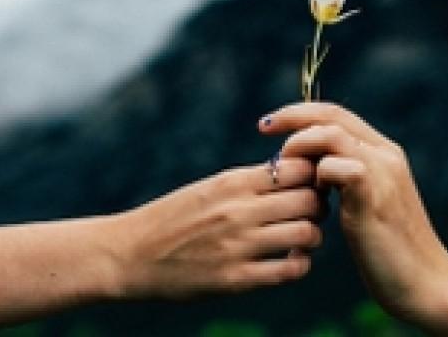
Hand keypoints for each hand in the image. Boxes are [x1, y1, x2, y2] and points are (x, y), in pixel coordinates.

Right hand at [103, 158, 322, 300]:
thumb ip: (249, 182)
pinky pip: (289, 271)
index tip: (310, 184)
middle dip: (319, 206)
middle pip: (310, 200)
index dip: (314, 176)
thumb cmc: (172, 218)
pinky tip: (290, 261)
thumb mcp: (209, 187)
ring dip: (312, 236)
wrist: (128, 254)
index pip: (299, 168)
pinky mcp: (235, 279)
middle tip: (312, 212)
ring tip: (301, 238)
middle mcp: (239, 211)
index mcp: (232, 182)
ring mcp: (238, 246)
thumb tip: (294, 173)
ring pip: (307, 234)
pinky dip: (299, 265)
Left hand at [259, 103, 447, 324]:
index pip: (337, 114)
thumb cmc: (391, 251)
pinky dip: (314, 177)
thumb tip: (310, 172)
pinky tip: (313, 200)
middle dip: (291, 118)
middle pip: (331, 115)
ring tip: (284, 172)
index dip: (301, 113)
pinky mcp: (373, 196)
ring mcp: (382, 173)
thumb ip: (345, 182)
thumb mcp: (366, 206)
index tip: (270, 124)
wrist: (428, 284)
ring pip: (329, 134)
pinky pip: (334, 166)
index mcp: (384, 153)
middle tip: (263, 129)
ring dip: (299, 148)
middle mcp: (386, 155)